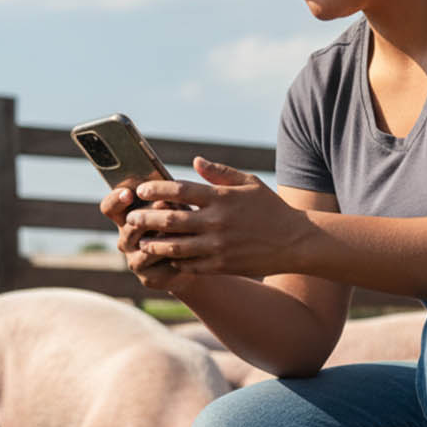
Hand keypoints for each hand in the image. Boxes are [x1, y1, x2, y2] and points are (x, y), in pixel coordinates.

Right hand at [99, 187, 194, 290]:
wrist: (197, 261)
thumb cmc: (185, 227)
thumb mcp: (179, 210)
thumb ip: (169, 204)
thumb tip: (162, 202)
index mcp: (127, 219)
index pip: (109, 207)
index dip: (115, 199)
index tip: (128, 193)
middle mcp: (126, 241)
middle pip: (130, 225)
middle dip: (150, 214)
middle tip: (166, 206)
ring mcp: (134, 260)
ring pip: (145, 244)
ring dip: (164, 234)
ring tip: (183, 228)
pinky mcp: (147, 278)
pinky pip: (160, 264)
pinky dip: (172, 252)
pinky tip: (187, 247)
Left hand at [120, 156, 309, 277]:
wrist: (295, 242)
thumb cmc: (271, 209)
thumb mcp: (249, 183)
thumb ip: (220, 172)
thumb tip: (195, 161)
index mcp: (222, 198)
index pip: (180, 190)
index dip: (156, 189)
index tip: (141, 189)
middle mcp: (217, 222)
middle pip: (171, 220)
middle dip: (146, 218)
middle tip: (131, 218)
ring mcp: (219, 246)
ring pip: (175, 247)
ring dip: (155, 244)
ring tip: (142, 241)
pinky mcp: (222, 265)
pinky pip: (190, 265)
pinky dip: (175, 261)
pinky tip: (167, 257)